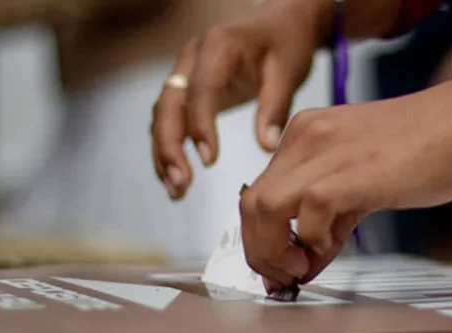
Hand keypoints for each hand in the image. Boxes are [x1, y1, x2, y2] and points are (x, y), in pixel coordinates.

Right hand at [150, 0, 321, 199]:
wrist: (281, 23)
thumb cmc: (286, 43)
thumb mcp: (288, 72)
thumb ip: (275, 108)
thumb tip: (266, 147)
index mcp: (218, 47)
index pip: (201, 89)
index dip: (201, 126)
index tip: (209, 159)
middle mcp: (192, 57)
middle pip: (168, 104)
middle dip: (169, 147)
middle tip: (181, 183)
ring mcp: (185, 72)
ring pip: (163, 115)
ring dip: (164, 153)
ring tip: (177, 190)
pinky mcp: (187, 89)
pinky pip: (171, 120)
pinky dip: (170, 148)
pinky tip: (177, 177)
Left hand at [239, 80, 451, 291]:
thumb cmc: (428, 149)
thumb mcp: (364, 182)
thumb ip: (331, 220)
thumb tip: (307, 260)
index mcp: (306, 136)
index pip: (259, 193)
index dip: (262, 239)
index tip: (281, 268)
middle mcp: (306, 138)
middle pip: (250, 204)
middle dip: (259, 252)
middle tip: (284, 277)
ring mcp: (325, 152)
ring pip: (262, 208)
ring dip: (274, 251)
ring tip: (302, 268)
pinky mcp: (351, 172)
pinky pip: (307, 214)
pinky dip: (312, 241)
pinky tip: (334, 247)